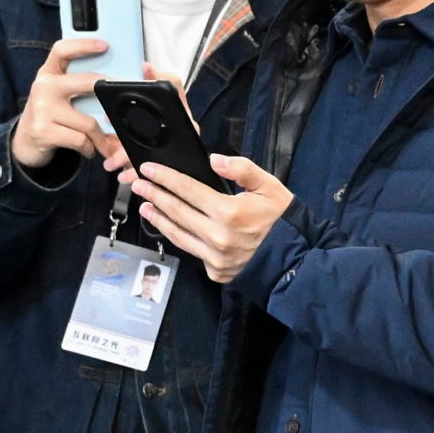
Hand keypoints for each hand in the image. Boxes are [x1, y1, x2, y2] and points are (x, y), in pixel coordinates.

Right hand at [12, 33, 112, 171]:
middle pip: (85, 83)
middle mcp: (43, 87)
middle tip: (120, 100)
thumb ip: (77, 84)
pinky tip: (89, 149)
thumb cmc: (50, 114)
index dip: (84, 44)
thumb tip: (115, 83)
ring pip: (88, 122)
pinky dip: (90, 148)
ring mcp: (42, 109)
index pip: (62, 50)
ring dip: (102, 137)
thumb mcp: (58, 93)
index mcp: (48, 73)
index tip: (105, 45)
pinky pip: (81, 140)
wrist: (24, 142)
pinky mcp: (43, 131)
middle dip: (108, 92)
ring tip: (105, 142)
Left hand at [135, 151, 293, 286]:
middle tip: (138, 184)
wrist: (294, 260)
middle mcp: (217, 237)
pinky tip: (169, 227)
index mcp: (229, 212)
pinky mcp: (215, 271)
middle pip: (177, 211)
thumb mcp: (269, 186)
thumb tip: (213, 160)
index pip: (188, 190)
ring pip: (178, 235)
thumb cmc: (282, 221)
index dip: (166, 178)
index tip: (148, 169)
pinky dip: (177, 237)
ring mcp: (214, 257)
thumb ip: (242, 169)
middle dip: (155, 195)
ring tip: (146, 206)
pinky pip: (191, 251)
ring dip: (159, 219)